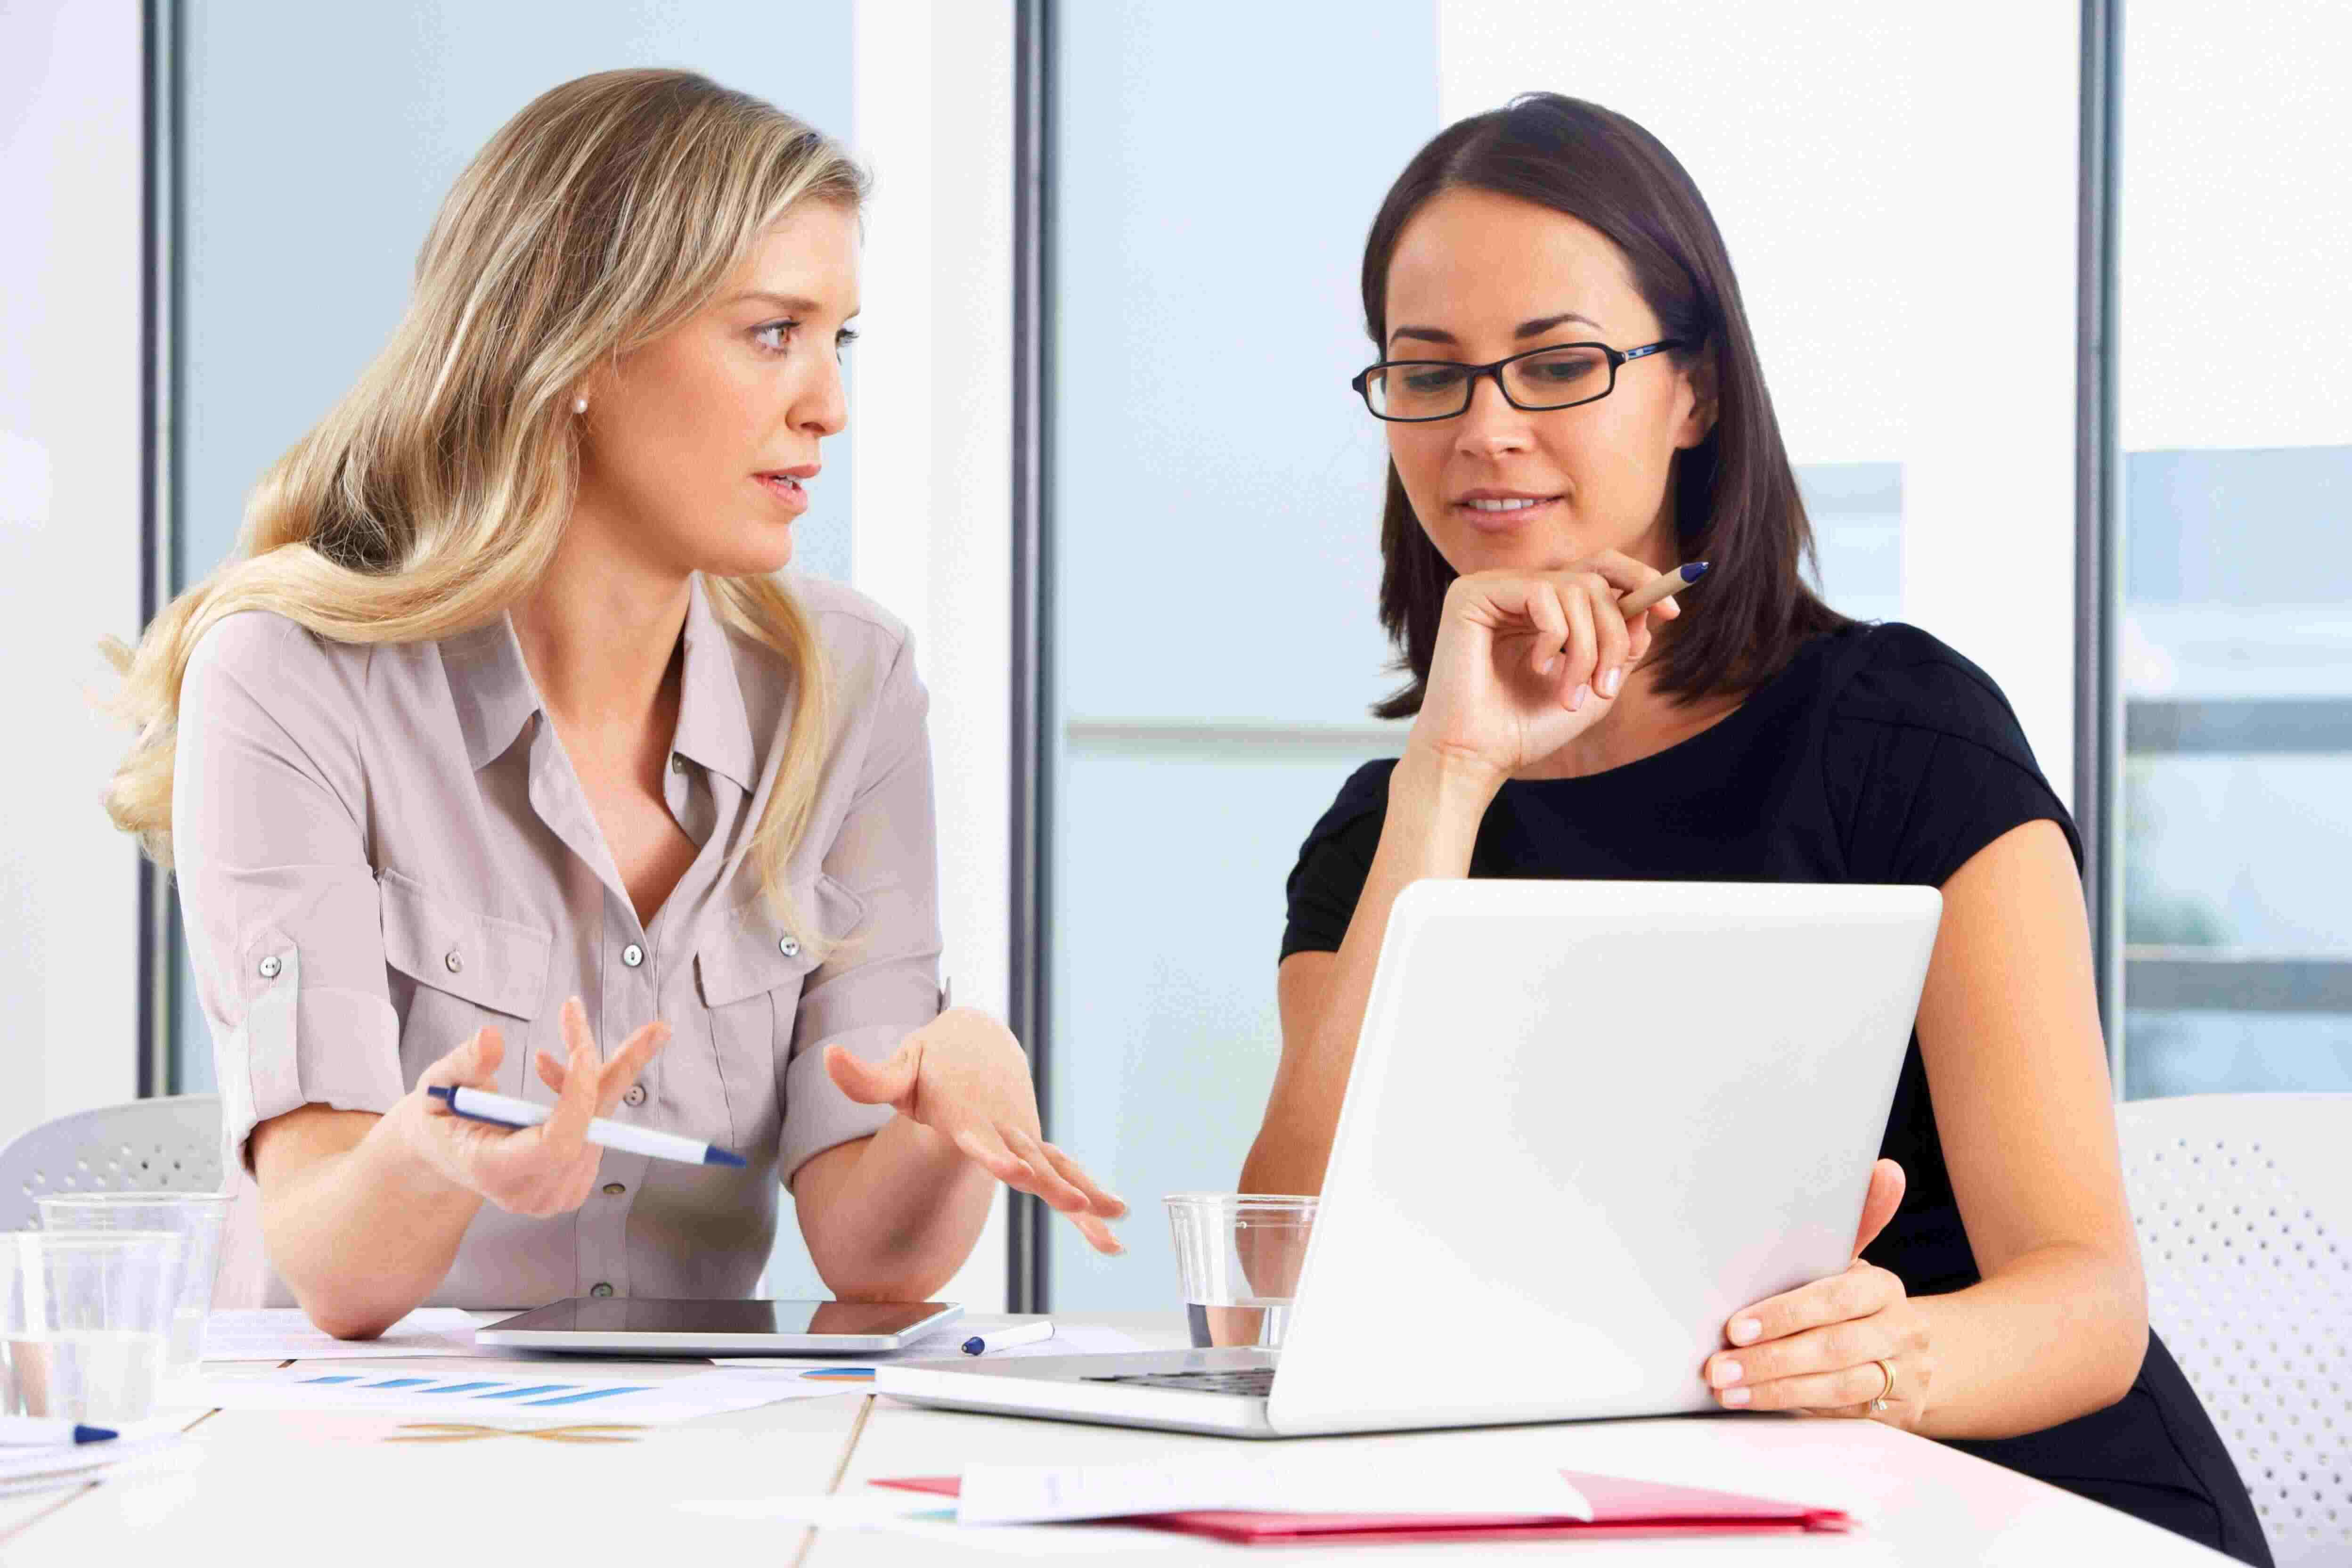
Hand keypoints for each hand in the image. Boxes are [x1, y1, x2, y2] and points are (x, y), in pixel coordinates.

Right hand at [392, 998, 668, 1218]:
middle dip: (619, 1070)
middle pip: (593, 1129)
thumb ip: (464, 1064)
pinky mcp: (571, 1184)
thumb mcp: (437, 1086)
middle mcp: (531, 1191)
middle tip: (657, 1029)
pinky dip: (585, 1096)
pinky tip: (553, 1078)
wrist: (441, 1157)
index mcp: (495, 1172)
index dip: (579, 1095)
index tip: (583, 1047)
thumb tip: (493, 1037)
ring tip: (560, 1039)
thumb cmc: (437, 1121)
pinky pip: (594, 1132)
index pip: (559, 1141)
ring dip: (591, 1075)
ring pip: (597, 1125)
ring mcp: (555, 1194)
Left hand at [824, 1007, 1128, 1255]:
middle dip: (1050, 1181)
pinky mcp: (1036, 1143)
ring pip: (1057, 1167)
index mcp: (966, 1108)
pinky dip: (1091, 1197)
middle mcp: (1002, 1122)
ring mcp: (1024, 1134)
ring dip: (1085, 1193)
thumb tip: (828, 1058)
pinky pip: (1066, 1171)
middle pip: (1028, 1155)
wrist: (979, 1042)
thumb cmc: (934, 1062)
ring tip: (1114, 1218)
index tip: (1008, 1166)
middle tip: (1076, 1203)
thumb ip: (867, 1077)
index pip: (977, 1133)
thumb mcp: (900, 1068)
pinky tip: (1112, 1231)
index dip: (992, 1150)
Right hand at [1407, 552, 1685, 788]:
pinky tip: (1536, 668)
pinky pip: (1542, 594)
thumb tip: (1647, 609)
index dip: (1640, 580)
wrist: (1477, 756)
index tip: (1671, 612)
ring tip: (1572, 693)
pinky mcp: (1471, 593)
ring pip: (1576, 588)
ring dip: (1589, 647)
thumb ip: (1621, 646)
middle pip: (1595, 577)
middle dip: (1616, 631)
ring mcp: (1493, 587)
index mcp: (1541, 608)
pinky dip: (1554, 638)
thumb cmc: (1525, 728)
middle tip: (1609, 684)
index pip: (1597, 569)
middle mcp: (1517, 590)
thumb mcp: (1593, 686)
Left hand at [1703, 1159, 1933, 1428]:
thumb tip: (1882, 1168)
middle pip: (1833, 1348)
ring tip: (1729, 1389)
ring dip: (1776, 1391)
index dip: (1784, 1315)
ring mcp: (1904, 1374)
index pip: (1833, 1298)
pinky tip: (1757, 1402)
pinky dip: (1795, 1409)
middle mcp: (1900, 1330)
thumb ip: (1848, 1226)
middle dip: (1770, 1360)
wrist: (1913, 1351)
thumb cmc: (1857, 1302)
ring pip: (1837, 1388)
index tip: (1736, 1327)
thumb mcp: (1848, 1264)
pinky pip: (1841, 1413)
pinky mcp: (1896, 1411)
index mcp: (1881, 1288)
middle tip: (1719, 1366)